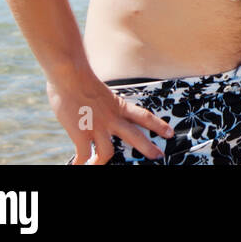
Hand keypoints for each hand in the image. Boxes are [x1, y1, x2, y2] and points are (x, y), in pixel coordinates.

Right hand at [48, 74, 173, 164]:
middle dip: (148, 148)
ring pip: (107, 152)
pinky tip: (77, 166)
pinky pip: (84, 155)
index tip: (170, 133)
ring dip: (101, 162)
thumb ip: (104, 104)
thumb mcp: (102, 92)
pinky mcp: (81, 133)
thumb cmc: (81, 79)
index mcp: (118, 106)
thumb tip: (97, 110)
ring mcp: (97, 127)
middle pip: (135, 136)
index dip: (158, 126)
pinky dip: (80, 163)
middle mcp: (111, 118)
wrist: (70, 76)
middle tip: (159, 157)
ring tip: (97, 165)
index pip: (144, 116)